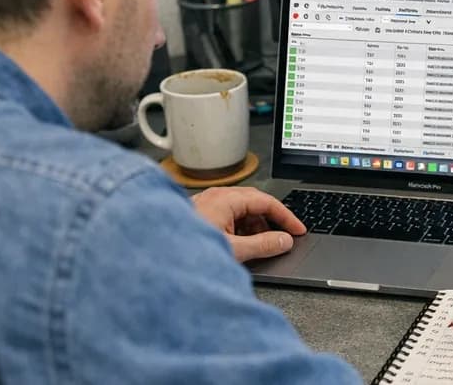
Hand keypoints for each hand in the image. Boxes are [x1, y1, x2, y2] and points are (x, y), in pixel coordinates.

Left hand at [191, 187, 306, 261]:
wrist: (155, 256)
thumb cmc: (188, 252)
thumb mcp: (235, 250)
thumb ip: (264, 245)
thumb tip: (283, 241)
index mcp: (226, 199)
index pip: (266, 202)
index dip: (286, 217)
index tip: (298, 230)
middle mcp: (215, 197)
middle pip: (253, 204)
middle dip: (270, 222)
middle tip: (283, 238)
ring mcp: (205, 205)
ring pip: (239, 211)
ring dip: (253, 227)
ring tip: (259, 247)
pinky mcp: (198, 216)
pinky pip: (226, 217)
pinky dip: (239, 229)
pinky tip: (239, 246)